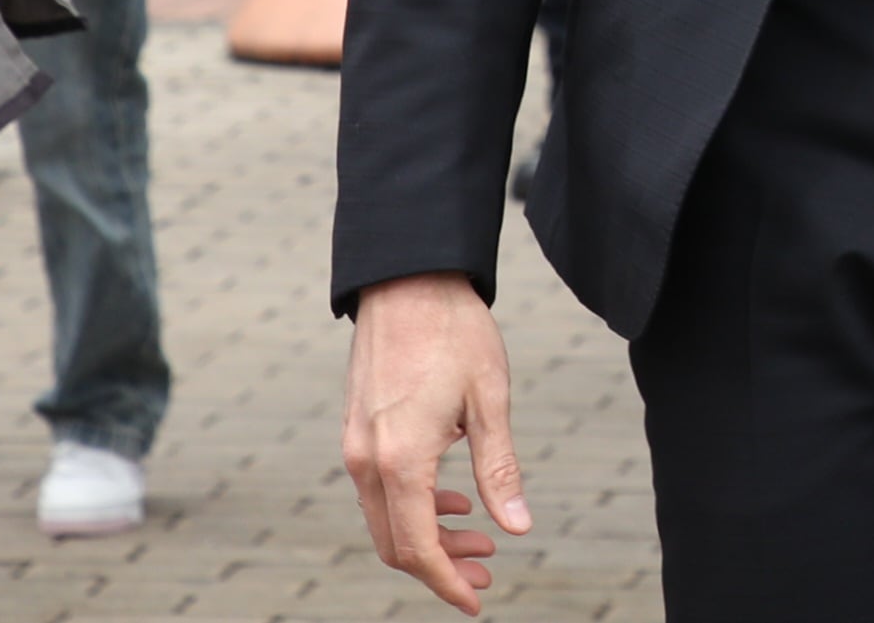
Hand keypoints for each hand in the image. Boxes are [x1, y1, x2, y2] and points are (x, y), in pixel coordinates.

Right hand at [344, 272, 528, 613]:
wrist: (408, 282)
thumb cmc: (455, 333)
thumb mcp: (490, 401)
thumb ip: (500, 470)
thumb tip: (517, 528)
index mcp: (401, 460)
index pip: (418, 547)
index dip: (447, 583)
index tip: (476, 602)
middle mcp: (367, 462)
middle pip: (396, 543)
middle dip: (440, 568)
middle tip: (487, 574)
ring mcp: (356, 448)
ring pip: (385, 520)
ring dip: (429, 538)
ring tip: (480, 542)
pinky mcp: (357, 433)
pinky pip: (379, 491)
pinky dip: (414, 508)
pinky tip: (454, 502)